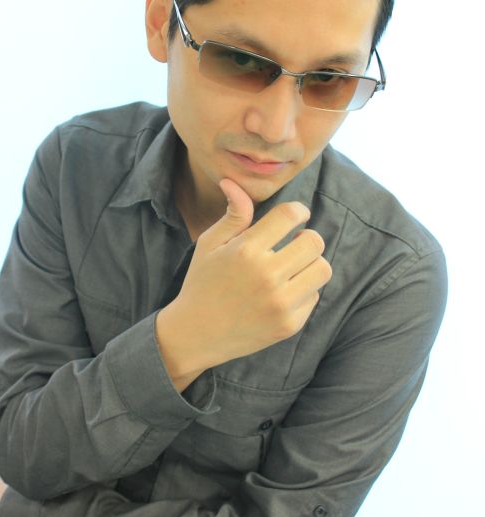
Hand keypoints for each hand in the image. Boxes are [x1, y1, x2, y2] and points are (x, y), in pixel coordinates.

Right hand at [156, 178, 331, 387]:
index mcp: (246, 250)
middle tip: (293, 243)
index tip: (296, 215)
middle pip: (314, 241)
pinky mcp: (289, 324)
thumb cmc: (202, 282)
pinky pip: (314, 296)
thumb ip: (233, 215)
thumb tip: (233, 182)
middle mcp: (267, 276)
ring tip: (293, 266)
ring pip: (322, 269)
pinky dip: (303, 291)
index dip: (298, 210)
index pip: (290, 215)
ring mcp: (280, 303)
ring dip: (311, 263)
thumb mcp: (210, 244)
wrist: (195, 334)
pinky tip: (283, 292)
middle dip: (307, 238)